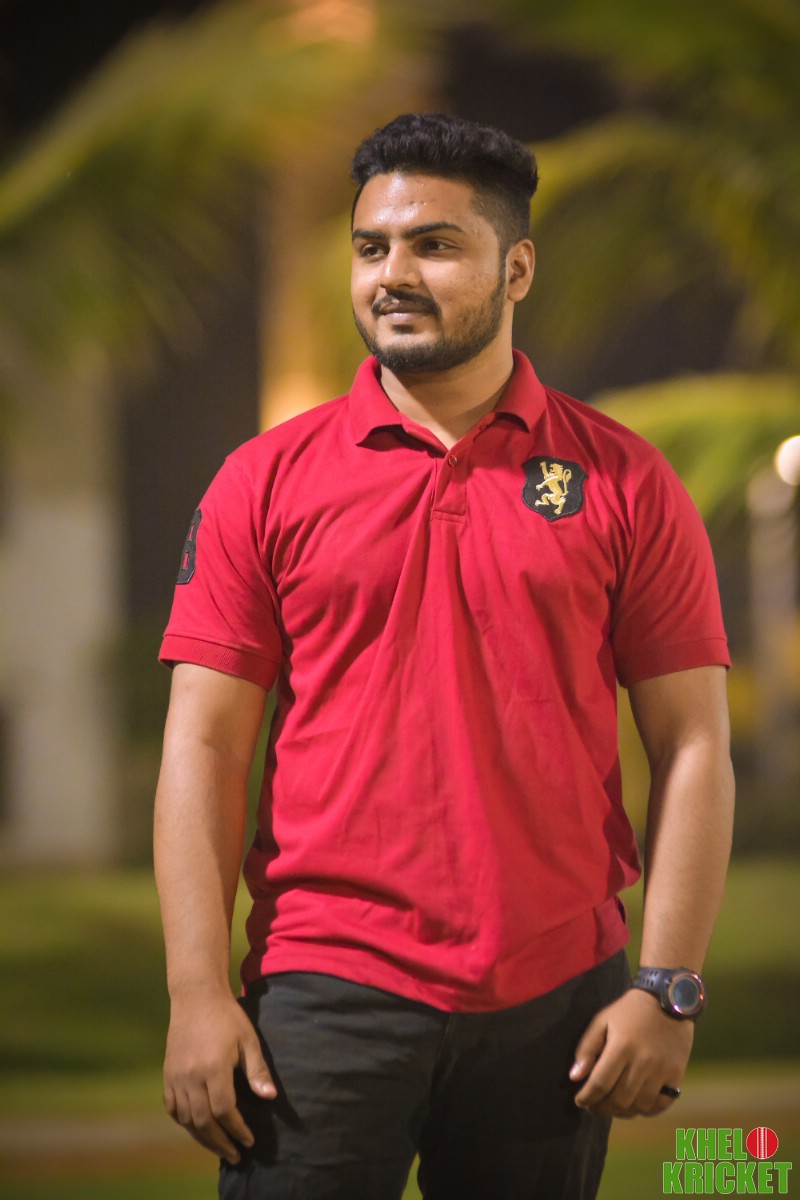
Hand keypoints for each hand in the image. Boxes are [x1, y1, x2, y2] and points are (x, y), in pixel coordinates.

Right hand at [163, 988, 275, 1163]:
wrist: (196, 997)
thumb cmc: (227, 1016)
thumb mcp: (248, 1039)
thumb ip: (257, 1070)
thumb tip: (270, 1097)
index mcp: (213, 1067)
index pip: (224, 1110)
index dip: (237, 1129)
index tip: (250, 1140)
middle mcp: (191, 1075)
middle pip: (203, 1121)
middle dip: (221, 1142)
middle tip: (236, 1155)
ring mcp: (176, 1076)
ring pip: (186, 1119)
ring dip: (203, 1137)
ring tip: (219, 1147)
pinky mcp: (168, 1073)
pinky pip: (172, 1107)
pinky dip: (184, 1122)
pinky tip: (197, 1127)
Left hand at [569, 987, 693, 1117]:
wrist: (669, 1001)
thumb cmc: (630, 1011)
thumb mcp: (603, 1020)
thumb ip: (587, 1048)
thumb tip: (575, 1077)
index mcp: (621, 1047)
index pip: (600, 1084)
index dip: (587, 1098)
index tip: (579, 1101)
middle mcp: (642, 1062)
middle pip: (619, 1100)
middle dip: (601, 1109)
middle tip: (593, 1107)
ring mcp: (661, 1071)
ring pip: (639, 1106)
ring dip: (622, 1113)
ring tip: (612, 1108)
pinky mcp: (676, 1075)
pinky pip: (660, 1105)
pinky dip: (646, 1111)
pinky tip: (635, 1106)